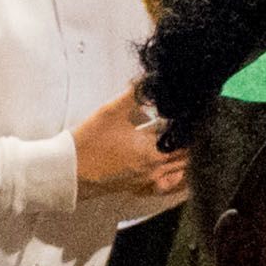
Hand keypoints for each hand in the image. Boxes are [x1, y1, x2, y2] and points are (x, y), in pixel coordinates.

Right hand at [73, 85, 187, 202]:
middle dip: (194, 140)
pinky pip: (166, 185)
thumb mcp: (110, 112)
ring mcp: (146, 181)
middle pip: (187, 156)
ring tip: (192, 144)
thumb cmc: (88, 143)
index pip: (185, 137)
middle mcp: (154, 168)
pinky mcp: (137, 187)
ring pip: (180, 172)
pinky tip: (179, 172)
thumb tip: (151, 77)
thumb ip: (135, 93)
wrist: (67, 173)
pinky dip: (177, 178)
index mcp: (152, 150)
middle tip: (198, 125)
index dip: (194, 124)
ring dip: (188, 158)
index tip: (198, 112)